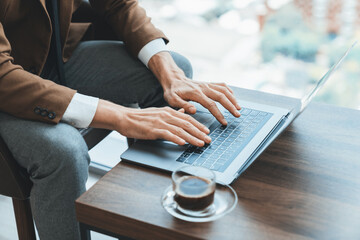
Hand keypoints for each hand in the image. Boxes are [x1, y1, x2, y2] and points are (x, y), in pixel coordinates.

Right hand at [90, 100, 210, 146]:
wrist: (124, 118)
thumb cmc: (141, 117)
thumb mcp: (158, 112)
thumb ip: (172, 113)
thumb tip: (182, 112)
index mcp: (169, 111)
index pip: (188, 118)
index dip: (199, 125)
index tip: (207, 132)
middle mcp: (167, 115)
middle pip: (187, 124)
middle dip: (200, 133)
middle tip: (209, 140)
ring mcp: (160, 122)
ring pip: (180, 130)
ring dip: (192, 137)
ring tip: (201, 143)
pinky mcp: (153, 130)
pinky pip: (167, 134)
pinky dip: (176, 138)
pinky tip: (183, 143)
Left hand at [148, 52, 240, 124]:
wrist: (174, 79)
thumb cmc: (172, 92)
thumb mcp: (172, 100)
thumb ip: (183, 105)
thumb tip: (194, 110)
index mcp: (196, 93)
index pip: (211, 104)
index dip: (219, 114)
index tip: (224, 122)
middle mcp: (204, 87)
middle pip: (221, 96)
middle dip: (231, 106)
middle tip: (237, 115)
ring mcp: (207, 84)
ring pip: (224, 90)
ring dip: (233, 99)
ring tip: (238, 108)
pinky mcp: (209, 83)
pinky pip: (222, 85)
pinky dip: (229, 91)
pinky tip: (233, 98)